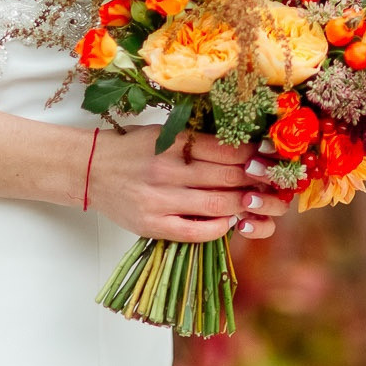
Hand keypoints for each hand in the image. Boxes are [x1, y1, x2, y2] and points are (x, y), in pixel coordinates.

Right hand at [86, 129, 288, 241]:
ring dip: (243, 205)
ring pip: (217, 205)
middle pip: (228, 178)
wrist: (91, 170)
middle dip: (257, 181)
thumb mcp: (165, 133)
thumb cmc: (134, 150)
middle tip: (274, 183)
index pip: (227, 149)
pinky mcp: (152, 225)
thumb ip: (200, 141)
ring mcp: (159, 200)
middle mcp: (167, 170)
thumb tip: (248, 150)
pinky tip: (230, 221)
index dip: (255, 156)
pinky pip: (195, 232)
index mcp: (173, 142)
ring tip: (256, 202)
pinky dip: (219, 228)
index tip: (270, 158)